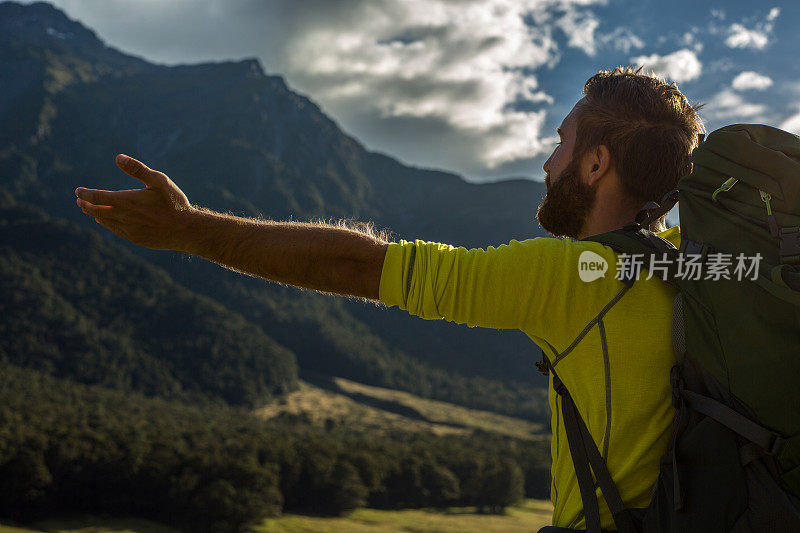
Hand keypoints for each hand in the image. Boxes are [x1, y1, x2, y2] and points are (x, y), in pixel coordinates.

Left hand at [75, 154, 194, 250]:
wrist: (186, 230)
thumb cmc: (175, 203)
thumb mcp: (159, 181)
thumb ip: (138, 169)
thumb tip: (118, 157)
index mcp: (127, 201)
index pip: (97, 197)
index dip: (86, 194)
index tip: (78, 191)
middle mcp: (124, 217)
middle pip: (96, 211)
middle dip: (86, 205)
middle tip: (80, 201)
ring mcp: (129, 230)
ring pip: (105, 222)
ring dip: (95, 215)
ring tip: (90, 210)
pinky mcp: (136, 239)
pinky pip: (116, 231)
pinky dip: (107, 224)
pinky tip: (105, 221)